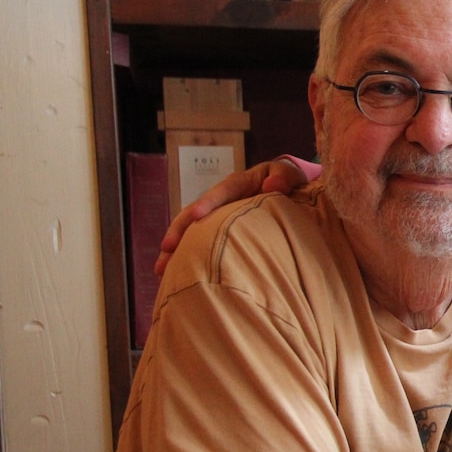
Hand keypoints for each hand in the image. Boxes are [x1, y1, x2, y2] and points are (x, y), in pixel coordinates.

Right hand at [154, 158, 308, 275]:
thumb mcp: (289, 175)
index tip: (197, 214)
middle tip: (167, 247)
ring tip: (162, 269)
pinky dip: (186, 256)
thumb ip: (283, 178)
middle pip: (195, 212)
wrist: (284, 188)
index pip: (223, 191)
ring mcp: (215, 215)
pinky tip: (174, 276)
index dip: (209, 202)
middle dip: (180, 229)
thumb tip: (272, 187)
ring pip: (190, 230)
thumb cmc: (286, 182)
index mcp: (239, 183)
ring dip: (175, 248)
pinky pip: (197, 242)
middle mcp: (221, 199)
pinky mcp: (215, 229)